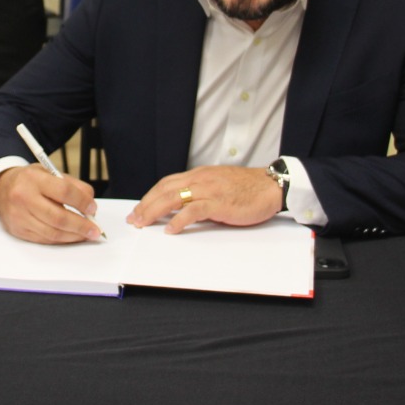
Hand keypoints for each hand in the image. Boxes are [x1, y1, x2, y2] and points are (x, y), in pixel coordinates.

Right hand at [0, 165, 100, 243]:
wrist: (0, 188)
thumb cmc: (29, 180)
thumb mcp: (49, 172)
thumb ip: (72, 185)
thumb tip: (90, 205)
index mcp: (33, 179)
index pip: (64, 192)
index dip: (82, 202)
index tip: (92, 208)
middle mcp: (24, 198)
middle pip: (58, 217)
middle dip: (81, 226)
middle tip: (95, 229)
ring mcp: (19, 216)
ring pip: (52, 232)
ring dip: (73, 236)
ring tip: (86, 235)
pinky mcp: (18, 230)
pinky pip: (44, 239)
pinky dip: (61, 240)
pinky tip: (71, 237)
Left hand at [126, 166, 282, 233]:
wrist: (270, 186)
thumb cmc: (247, 188)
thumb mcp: (218, 186)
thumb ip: (201, 193)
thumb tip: (184, 209)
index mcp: (199, 175)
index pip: (167, 184)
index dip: (150, 196)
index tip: (139, 209)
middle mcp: (200, 179)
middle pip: (165, 190)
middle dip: (146, 205)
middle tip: (134, 219)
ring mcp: (209, 190)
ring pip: (174, 198)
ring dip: (154, 211)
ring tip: (143, 223)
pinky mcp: (219, 203)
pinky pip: (194, 210)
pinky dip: (179, 219)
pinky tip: (170, 229)